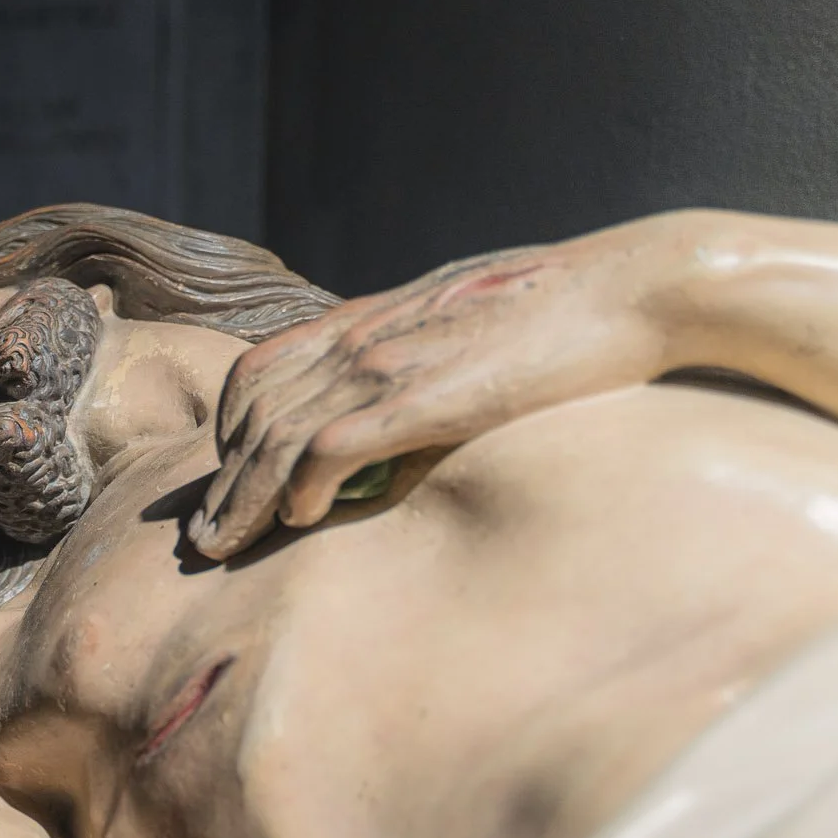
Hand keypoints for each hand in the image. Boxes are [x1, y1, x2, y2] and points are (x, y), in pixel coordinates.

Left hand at [189, 213, 695, 559]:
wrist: (634, 288)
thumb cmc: (565, 312)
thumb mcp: (468, 323)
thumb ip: (420, 357)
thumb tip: (405, 404)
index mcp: (371, 317)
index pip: (259, 369)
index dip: (230, 428)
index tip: (227, 477)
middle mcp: (365, 337)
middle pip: (252, 413)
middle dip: (221, 482)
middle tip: (203, 540)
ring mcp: (388, 365)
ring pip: (274, 438)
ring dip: (242, 501)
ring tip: (224, 549)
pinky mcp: (421, 398)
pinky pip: (326, 448)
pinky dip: (299, 489)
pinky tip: (299, 521)